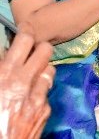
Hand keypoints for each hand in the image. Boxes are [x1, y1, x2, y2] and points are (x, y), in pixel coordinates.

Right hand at [0, 23, 53, 138]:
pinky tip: (29, 99)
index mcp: (6, 74)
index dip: (25, 33)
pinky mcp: (45, 110)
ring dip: (41, 70)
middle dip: (39, 49)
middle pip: (45, 49)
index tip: (24, 32)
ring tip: (31, 76)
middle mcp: (25, 82)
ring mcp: (38, 96)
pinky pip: (47, 93)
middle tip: (31, 54)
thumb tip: (4, 53)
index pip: (25, 39)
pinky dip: (40, 93)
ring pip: (50, 69)